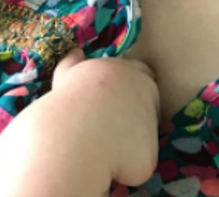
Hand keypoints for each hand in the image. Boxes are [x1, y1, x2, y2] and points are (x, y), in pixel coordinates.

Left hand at [51, 48, 160, 186]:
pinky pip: (71, 63)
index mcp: (147, 88)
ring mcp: (95, 69)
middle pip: (132, 70)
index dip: (146, 108)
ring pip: (102, 66)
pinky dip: (73, 64)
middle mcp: (124, 72)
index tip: (138, 126)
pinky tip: (75, 59)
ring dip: (101, 82)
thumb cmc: (118, 151)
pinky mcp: (67, 74)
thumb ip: (141, 143)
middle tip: (123, 112)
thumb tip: (129, 147)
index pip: (151, 90)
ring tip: (96, 104)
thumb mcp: (144, 158)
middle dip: (129, 88)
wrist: (78, 140)